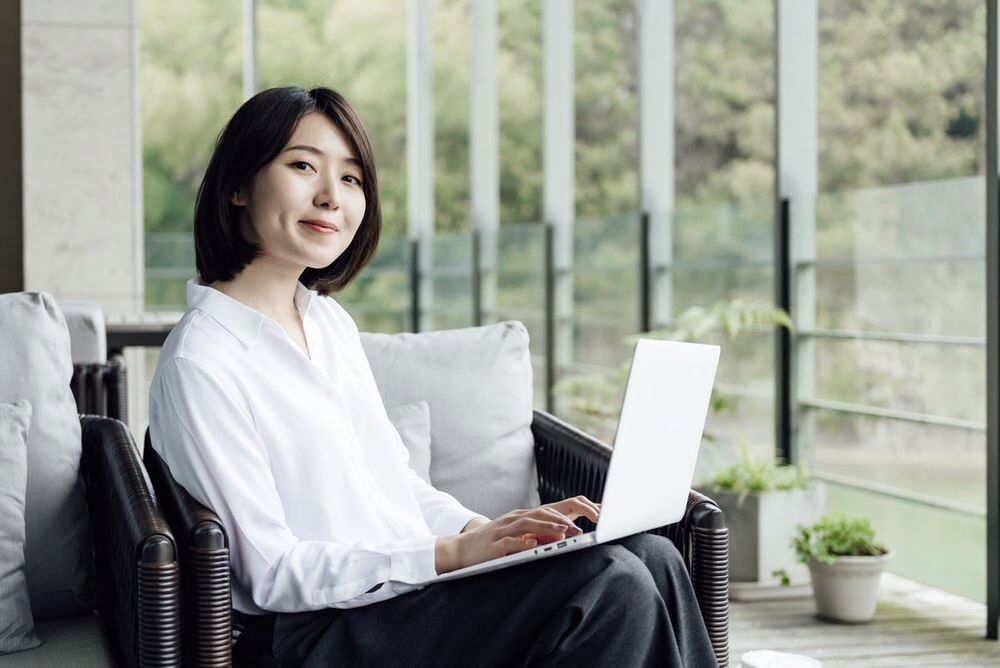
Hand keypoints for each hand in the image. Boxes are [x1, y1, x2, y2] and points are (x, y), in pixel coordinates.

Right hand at [435, 496, 600, 573]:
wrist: (461, 549)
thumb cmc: (493, 545)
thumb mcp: (518, 538)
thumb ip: (538, 535)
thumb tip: (562, 534)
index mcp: (522, 517)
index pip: (548, 510)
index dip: (568, 512)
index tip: (585, 518)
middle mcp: (514, 519)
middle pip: (541, 514)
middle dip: (562, 519)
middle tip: (580, 528)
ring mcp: (503, 530)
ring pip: (528, 524)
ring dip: (547, 526)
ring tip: (564, 531)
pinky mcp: (493, 544)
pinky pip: (509, 541)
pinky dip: (522, 542)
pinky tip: (534, 544)